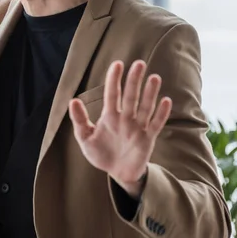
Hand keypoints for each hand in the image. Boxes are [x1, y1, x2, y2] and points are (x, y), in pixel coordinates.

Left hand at [68, 60, 171, 197]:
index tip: (117, 64)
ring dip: (150, 94)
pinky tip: (165, 101)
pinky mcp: (148, 139)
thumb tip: (72, 101)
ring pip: (145, 107)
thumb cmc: (101, 154)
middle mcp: (126, 118)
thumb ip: (80, 120)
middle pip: (131, 96)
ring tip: (154, 78)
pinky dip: (161, 114)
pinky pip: (156, 124)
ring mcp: (138, 128)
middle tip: (139, 63)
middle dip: (134, 80)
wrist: (117, 173)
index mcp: (110, 116)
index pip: (112, 94)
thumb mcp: (86, 138)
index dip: (114, 79)